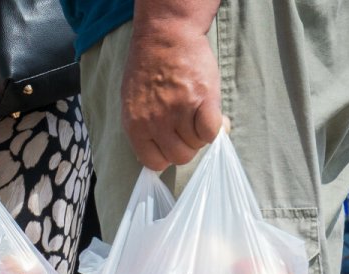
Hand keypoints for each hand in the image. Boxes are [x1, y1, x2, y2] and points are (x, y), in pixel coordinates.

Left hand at [120, 20, 221, 170]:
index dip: (166, 155)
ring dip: (200, 133)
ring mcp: (179, 110)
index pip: (154, 162)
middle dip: (187, 146)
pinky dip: (214, 127)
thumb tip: (164, 153)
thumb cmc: (148, 67)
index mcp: (135, 125)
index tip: (172, 143)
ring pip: (197, 144)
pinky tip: (209, 112)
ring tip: (196, 113)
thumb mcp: (134, 102)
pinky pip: (212, 131)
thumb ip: (145, 128)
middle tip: (188, 128)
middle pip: (179, 157)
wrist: (165, 35)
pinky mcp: (202, 98)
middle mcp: (155, 121)